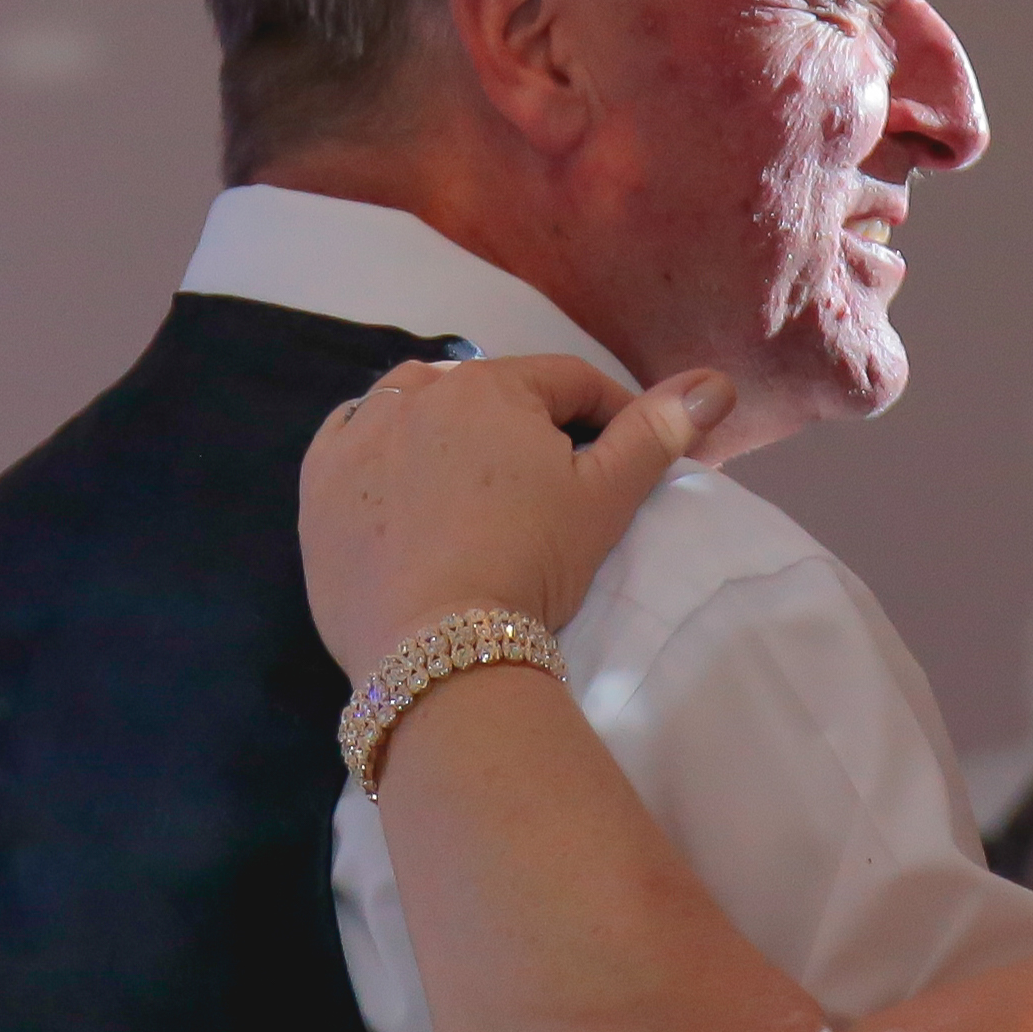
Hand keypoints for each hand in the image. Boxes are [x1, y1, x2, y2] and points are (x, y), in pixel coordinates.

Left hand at [299, 355, 729, 673]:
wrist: (434, 649)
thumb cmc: (528, 564)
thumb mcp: (605, 500)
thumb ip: (656, 433)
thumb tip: (716, 382)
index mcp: (490, 385)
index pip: (568, 382)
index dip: (608, 416)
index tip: (623, 459)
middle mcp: (415, 391)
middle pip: (489, 393)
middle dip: (525, 425)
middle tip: (549, 486)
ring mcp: (357, 436)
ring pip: (415, 408)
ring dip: (449, 431)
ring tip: (476, 485)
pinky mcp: (316, 486)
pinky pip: (352, 442)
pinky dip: (380, 453)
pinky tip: (402, 486)